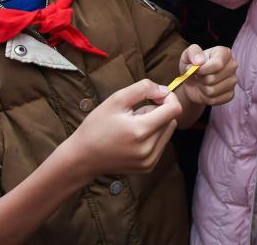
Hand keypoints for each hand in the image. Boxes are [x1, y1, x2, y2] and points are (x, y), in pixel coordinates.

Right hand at [66, 79, 181, 180]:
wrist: (82, 157)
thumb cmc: (96, 126)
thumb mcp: (116, 100)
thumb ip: (143, 89)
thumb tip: (165, 90)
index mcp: (141, 130)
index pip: (174, 109)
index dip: (168, 97)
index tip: (155, 95)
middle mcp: (148, 148)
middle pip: (171, 119)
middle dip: (158, 111)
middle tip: (134, 114)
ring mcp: (149, 160)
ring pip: (168, 132)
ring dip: (156, 124)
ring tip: (133, 126)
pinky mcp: (148, 167)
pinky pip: (162, 144)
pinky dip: (153, 136)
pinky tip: (134, 138)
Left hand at [179, 45, 237, 105]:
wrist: (192, 82)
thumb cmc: (191, 65)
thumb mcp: (187, 55)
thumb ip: (192, 52)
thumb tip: (199, 61)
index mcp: (224, 52)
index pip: (217, 64)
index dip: (203, 70)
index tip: (195, 70)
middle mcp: (232, 65)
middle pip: (214, 78)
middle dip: (202, 79)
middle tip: (199, 76)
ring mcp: (233, 80)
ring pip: (214, 90)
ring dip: (203, 89)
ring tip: (202, 83)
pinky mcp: (231, 94)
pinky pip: (217, 100)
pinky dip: (207, 98)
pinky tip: (206, 91)